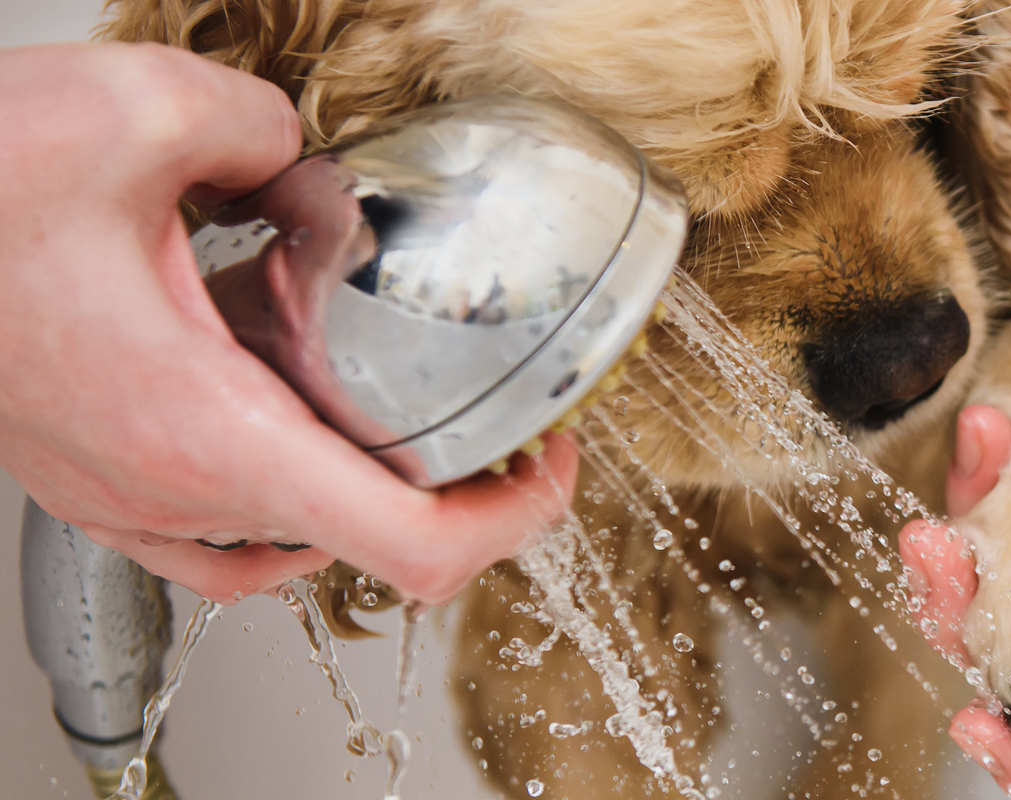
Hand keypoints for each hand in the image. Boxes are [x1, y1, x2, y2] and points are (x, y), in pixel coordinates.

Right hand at [0, 43, 576, 604]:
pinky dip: (280, 489)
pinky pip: (214, 529)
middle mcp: (166, 489)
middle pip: (363, 545)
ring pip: (286, 543)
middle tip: (496, 417)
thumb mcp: (141, 113)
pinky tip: (288, 405)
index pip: (411, 548)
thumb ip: (266, 129)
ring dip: (361, 484)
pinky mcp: (88, 476)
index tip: (548, 462)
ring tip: (402, 411)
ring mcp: (120, 496)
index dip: (514, 518)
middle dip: (450, 482)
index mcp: (206, 432)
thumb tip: (300, 154)